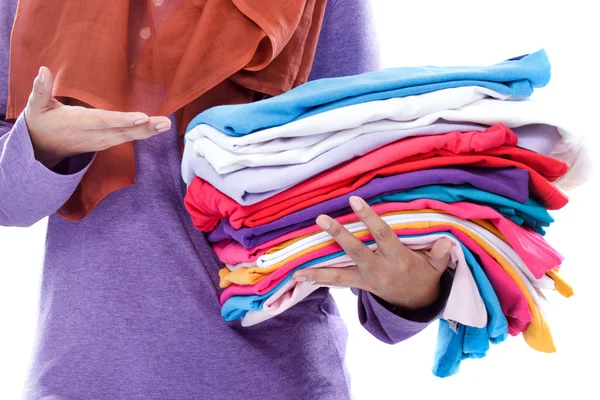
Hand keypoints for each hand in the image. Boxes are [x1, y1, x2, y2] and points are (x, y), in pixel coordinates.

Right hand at [24, 66, 171, 167]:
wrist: (41, 148)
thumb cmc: (40, 122)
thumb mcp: (36, 106)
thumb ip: (40, 89)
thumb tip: (43, 70)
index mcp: (78, 122)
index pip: (103, 121)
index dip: (123, 120)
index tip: (142, 117)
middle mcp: (93, 134)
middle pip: (122, 132)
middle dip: (145, 128)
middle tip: (164, 122)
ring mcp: (101, 141)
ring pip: (128, 136)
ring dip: (148, 131)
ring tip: (166, 124)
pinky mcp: (105, 143)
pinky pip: (127, 138)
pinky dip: (143, 133)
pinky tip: (157, 127)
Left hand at [292, 196, 452, 309]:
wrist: (417, 303)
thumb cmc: (425, 275)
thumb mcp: (436, 266)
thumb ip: (439, 253)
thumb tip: (446, 241)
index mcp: (398, 260)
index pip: (382, 235)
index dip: (369, 218)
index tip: (354, 200)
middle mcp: (379, 270)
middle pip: (356, 251)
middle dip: (338, 235)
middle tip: (321, 219)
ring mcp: (367, 280)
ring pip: (340, 274)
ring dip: (318, 269)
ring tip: (298, 270)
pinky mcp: (359, 285)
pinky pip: (336, 282)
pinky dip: (318, 278)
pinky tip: (299, 276)